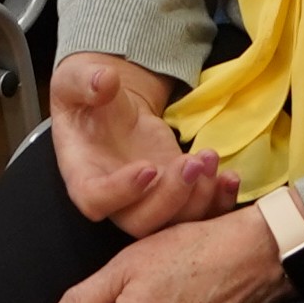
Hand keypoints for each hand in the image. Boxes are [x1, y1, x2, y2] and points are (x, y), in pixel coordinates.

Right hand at [45, 52, 236, 240]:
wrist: (109, 103)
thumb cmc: (84, 96)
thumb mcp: (75, 79)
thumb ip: (85, 81)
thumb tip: (104, 81)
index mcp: (83, 174)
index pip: (95, 199)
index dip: (122, 192)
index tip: (148, 167)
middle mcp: (114, 198)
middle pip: (141, 222)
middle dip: (172, 197)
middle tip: (191, 163)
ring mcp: (146, 200)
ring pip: (173, 224)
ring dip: (199, 198)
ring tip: (209, 159)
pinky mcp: (174, 193)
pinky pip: (196, 213)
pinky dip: (218, 202)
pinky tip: (228, 177)